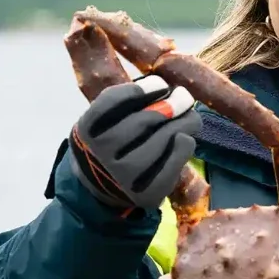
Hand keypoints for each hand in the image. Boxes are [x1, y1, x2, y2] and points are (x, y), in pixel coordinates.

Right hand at [70, 77, 201, 212]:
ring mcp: (124, 176)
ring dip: (184, 123)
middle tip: (184, 97)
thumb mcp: (104, 121)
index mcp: (87, 129)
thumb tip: (172, 91)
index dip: (144, 89)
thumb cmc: (109, 144)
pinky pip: (173, 164)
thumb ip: (128, 104)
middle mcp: (102, 153)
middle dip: (171, 104)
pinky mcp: (145, 194)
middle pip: (144, 120)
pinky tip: (185, 138)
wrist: (97, 190)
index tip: (162, 83)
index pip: (115, 101)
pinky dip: (184, 146)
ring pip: (162, 140)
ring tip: (191, 117)